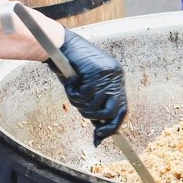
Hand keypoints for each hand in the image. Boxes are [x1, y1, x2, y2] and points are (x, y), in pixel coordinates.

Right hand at [49, 30, 127, 145]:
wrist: (61, 46)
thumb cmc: (72, 68)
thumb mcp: (88, 89)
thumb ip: (97, 106)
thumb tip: (99, 135)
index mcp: (117, 80)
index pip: (122, 110)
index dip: (111, 127)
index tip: (99, 136)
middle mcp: (116, 77)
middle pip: (110, 112)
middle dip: (92, 116)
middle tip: (80, 108)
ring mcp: (107, 74)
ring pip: (94, 106)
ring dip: (79, 103)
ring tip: (72, 90)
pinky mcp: (96, 72)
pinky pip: (84, 96)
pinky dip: (72, 94)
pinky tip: (69, 83)